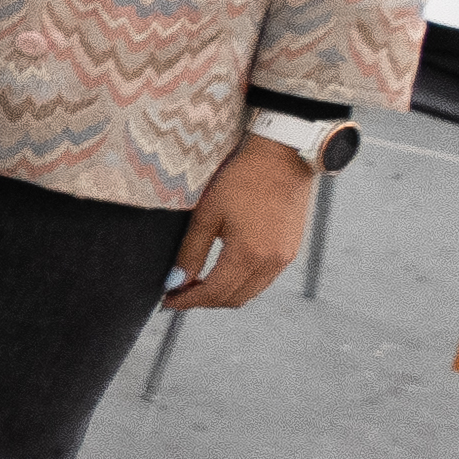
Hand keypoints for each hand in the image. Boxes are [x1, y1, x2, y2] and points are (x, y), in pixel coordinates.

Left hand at [165, 139, 317, 311]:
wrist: (284, 157)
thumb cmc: (242, 179)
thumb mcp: (207, 214)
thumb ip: (191, 252)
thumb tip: (175, 282)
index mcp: (249, 254)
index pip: (213, 293)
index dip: (187, 301)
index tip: (167, 301)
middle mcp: (272, 263)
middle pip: (233, 299)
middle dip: (203, 301)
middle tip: (178, 292)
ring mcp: (285, 258)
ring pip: (250, 292)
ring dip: (223, 293)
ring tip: (197, 282)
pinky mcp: (291, 251)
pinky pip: (263, 280)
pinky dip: (241, 282)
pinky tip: (223, 270)